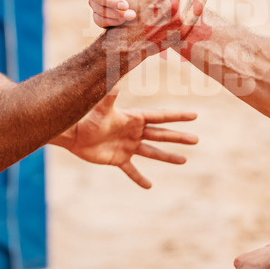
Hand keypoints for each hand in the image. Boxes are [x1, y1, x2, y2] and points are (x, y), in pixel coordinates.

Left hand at [67, 86, 197, 188]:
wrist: (73, 134)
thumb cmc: (87, 118)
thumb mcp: (101, 108)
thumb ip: (110, 96)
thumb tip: (115, 82)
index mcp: (134, 118)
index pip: (161, 117)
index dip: (177, 116)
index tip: (194, 115)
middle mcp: (134, 132)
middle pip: (161, 134)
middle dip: (178, 137)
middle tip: (196, 140)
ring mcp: (128, 146)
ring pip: (152, 153)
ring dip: (167, 157)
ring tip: (183, 160)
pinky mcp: (118, 159)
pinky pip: (132, 171)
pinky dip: (139, 178)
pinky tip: (149, 186)